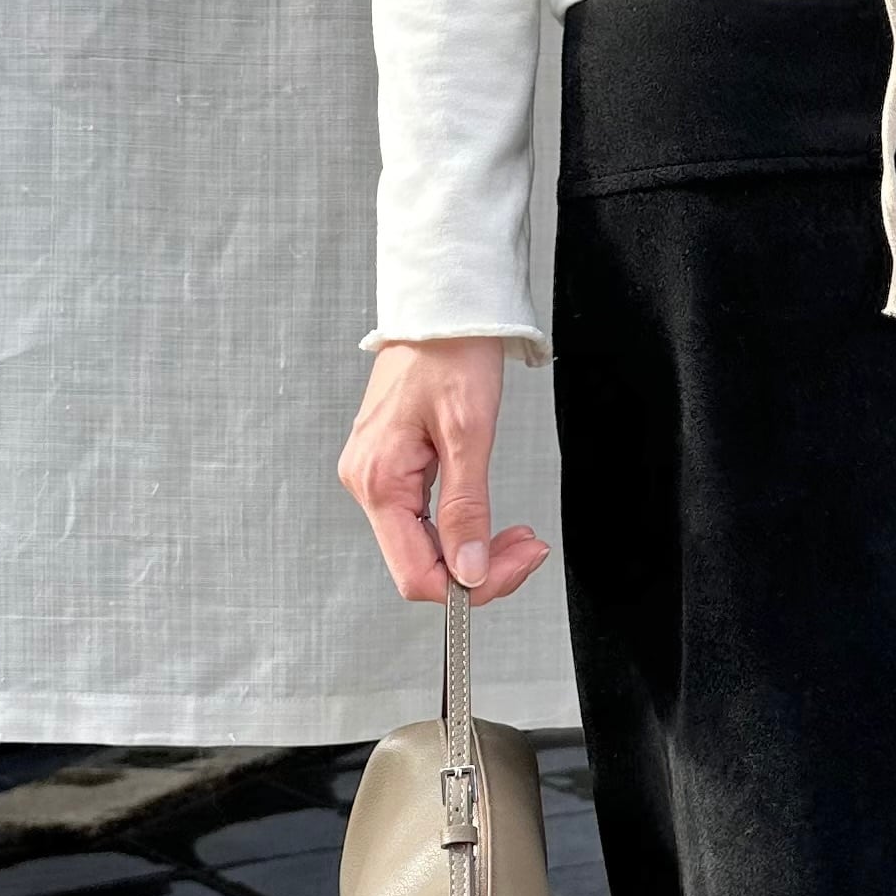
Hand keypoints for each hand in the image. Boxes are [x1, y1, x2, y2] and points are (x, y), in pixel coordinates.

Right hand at [338, 338, 551, 605]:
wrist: (440, 309)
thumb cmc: (450, 353)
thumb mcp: (469, 433)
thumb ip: (468, 508)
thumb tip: (470, 570)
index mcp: (379, 480)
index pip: (416, 574)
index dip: (469, 586)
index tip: (516, 567)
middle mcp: (367, 483)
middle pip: (419, 565)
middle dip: (479, 569)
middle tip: (528, 549)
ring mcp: (376, 476)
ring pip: (422, 546)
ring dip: (472, 550)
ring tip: (516, 536)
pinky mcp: (390, 467)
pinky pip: (421, 520)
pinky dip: (459, 528)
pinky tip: (486, 520)